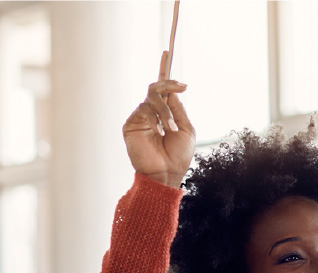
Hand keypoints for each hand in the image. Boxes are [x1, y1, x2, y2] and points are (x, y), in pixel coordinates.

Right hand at [123, 52, 195, 187]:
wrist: (166, 174)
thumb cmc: (178, 157)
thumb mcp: (186, 129)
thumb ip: (178, 109)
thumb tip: (172, 91)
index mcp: (166, 113)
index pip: (163, 89)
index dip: (164, 71)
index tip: (167, 53)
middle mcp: (152, 113)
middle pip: (156, 87)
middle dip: (169, 85)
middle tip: (181, 87)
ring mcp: (141, 118)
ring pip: (151, 98)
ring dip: (164, 111)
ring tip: (170, 129)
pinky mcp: (131, 125)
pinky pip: (143, 110)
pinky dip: (154, 119)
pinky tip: (159, 132)